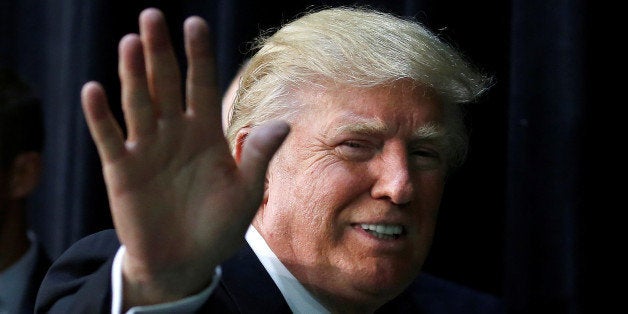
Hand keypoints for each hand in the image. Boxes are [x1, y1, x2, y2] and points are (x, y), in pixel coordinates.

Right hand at [81, 8, 287, 306]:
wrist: (185, 262)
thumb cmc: (218, 227)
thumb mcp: (245, 193)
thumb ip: (258, 157)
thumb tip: (283, 123)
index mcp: (206, 134)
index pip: (201, 86)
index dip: (198, 56)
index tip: (194, 23)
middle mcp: (174, 134)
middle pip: (166, 86)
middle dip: (160, 53)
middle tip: (152, 16)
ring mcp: (146, 149)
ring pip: (138, 104)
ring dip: (133, 75)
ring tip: (131, 42)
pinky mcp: (122, 171)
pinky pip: (110, 139)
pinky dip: (101, 117)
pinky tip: (94, 91)